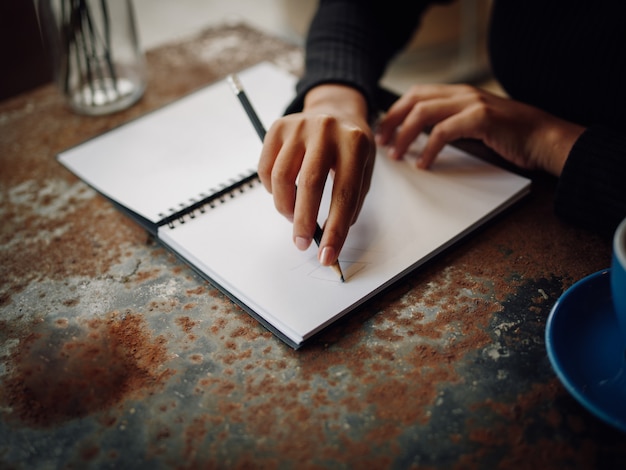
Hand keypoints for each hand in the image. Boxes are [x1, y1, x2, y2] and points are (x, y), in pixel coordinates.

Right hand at [259, 84, 375, 265]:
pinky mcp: (278, 127)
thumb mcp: (364, 168)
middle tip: (301, 244)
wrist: (336, 109)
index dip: (335, 229)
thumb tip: (331, 235)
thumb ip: (352, 200)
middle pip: (309, 184)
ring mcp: (299, 126)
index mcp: (355, 143)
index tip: (327, 255)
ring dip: (285, 207)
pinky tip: (284, 193)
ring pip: (281, 178)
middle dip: (303, 222)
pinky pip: (266, 169)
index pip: (344, 194)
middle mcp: (326, 130)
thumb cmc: (350, 147)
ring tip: (293, 217)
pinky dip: (271, 189)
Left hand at [375, 84, 584, 175]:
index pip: (416, 94)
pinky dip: (428, 149)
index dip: (395, 111)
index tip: (383, 131)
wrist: (544, 137)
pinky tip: (423, 163)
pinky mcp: (481, 118)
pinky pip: (444, 132)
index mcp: (459, 93)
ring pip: (424, 113)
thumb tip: (419, 139)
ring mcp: (472, 103)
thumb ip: (450, 124)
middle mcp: (463, 93)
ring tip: (396, 154)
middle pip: (414, 99)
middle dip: (392, 120)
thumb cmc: (510, 136)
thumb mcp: (474, 124)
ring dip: (405, 135)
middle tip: (381, 141)